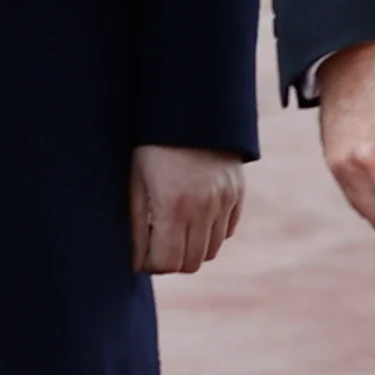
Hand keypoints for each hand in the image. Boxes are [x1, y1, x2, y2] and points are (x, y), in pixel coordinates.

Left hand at [131, 145, 246, 274]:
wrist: (191, 109)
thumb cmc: (153, 146)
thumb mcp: (136, 182)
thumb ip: (137, 225)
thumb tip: (138, 262)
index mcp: (172, 206)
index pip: (166, 262)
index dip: (151, 265)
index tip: (143, 257)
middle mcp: (202, 208)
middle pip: (191, 263)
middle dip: (171, 261)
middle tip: (158, 247)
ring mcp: (224, 201)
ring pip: (211, 251)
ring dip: (192, 249)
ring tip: (176, 232)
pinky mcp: (237, 193)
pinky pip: (226, 231)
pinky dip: (211, 233)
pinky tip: (195, 218)